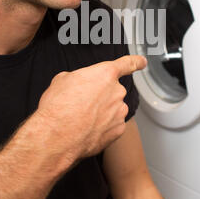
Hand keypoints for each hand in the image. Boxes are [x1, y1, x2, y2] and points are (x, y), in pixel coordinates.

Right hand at [34, 55, 146, 170]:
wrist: (57, 136)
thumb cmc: (58, 107)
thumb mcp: (62, 80)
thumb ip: (79, 78)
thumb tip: (79, 84)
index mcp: (105, 74)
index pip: (126, 64)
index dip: (136, 61)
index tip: (142, 62)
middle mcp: (116, 92)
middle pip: (112, 91)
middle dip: (99, 97)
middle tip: (81, 105)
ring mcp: (119, 112)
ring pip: (112, 110)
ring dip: (101, 113)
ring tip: (81, 119)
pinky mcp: (118, 130)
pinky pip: (112, 126)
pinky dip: (102, 128)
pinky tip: (87, 130)